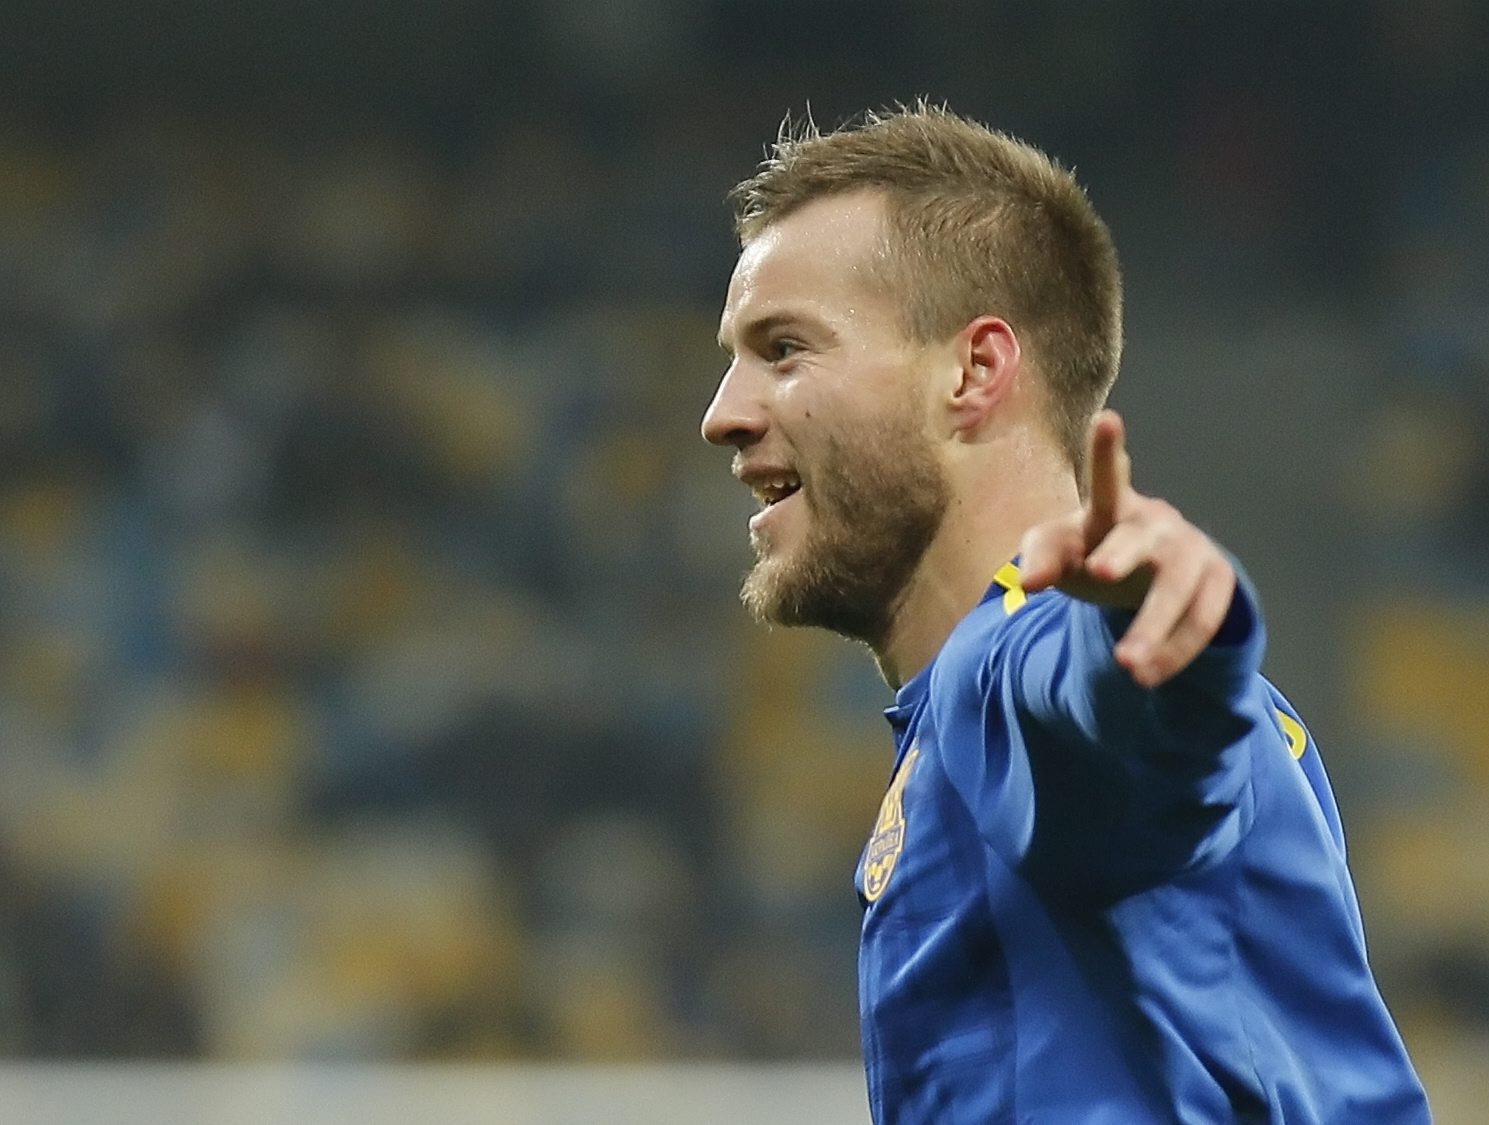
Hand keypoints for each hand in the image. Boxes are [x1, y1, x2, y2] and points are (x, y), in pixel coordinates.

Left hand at [1018, 409, 1236, 687]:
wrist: (1142, 572)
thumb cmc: (1090, 550)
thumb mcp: (1057, 551)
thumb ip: (1038, 558)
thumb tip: (1025, 583)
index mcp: (1112, 509)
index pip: (1109, 480)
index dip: (1108, 452)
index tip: (1108, 419)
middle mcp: (1156, 524)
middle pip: (1143, 538)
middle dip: (1123, 555)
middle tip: (1099, 575)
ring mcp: (1191, 552)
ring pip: (1179, 589)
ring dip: (1155, 628)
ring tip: (1125, 666)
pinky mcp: (1216, 583)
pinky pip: (1202, 619)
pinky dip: (1176, 649)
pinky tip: (1148, 674)